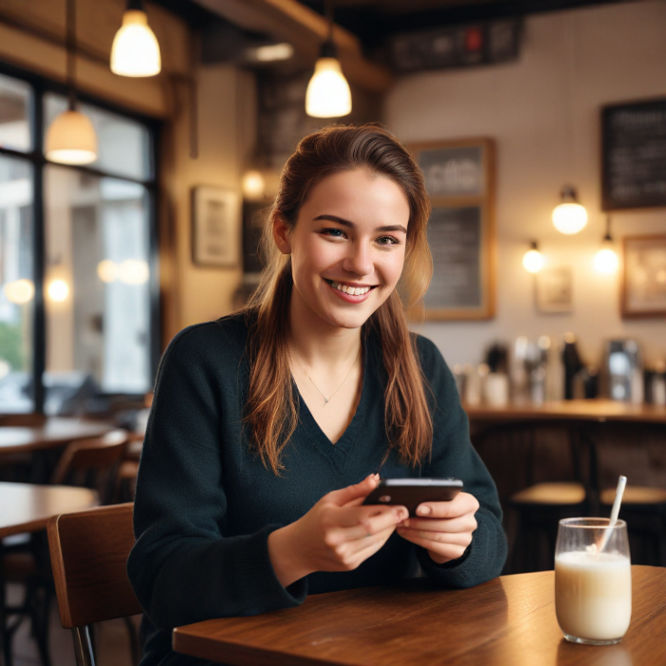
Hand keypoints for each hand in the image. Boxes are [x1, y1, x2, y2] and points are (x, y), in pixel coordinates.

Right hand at [268, 474, 407, 586]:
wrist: (300, 549)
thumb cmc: (317, 519)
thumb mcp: (331, 499)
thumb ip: (355, 490)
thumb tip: (376, 479)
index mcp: (330, 520)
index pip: (362, 516)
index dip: (383, 511)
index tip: (399, 503)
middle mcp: (336, 540)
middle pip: (372, 531)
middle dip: (392, 520)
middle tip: (404, 511)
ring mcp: (343, 555)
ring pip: (376, 541)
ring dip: (389, 529)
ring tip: (397, 517)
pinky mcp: (350, 564)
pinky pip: (372, 550)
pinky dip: (382, 538)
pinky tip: (385, 529)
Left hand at [396, 492, 478, 564]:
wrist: (447, 529)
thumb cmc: (440, 509)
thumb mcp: (440, 499)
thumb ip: (432, 497)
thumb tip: (412, 499)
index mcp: (469, 504)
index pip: (453, 507)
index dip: (434, 509)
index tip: (417, 509)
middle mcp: (470, 522)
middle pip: (444, 524)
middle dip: (420, 522)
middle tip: (404, 519)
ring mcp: (466, 539)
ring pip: (438, 536)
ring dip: (416, 532)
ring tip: (402, 526)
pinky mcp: (458, 551)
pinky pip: (435, 547)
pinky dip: (418, 540)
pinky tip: (407, 534)